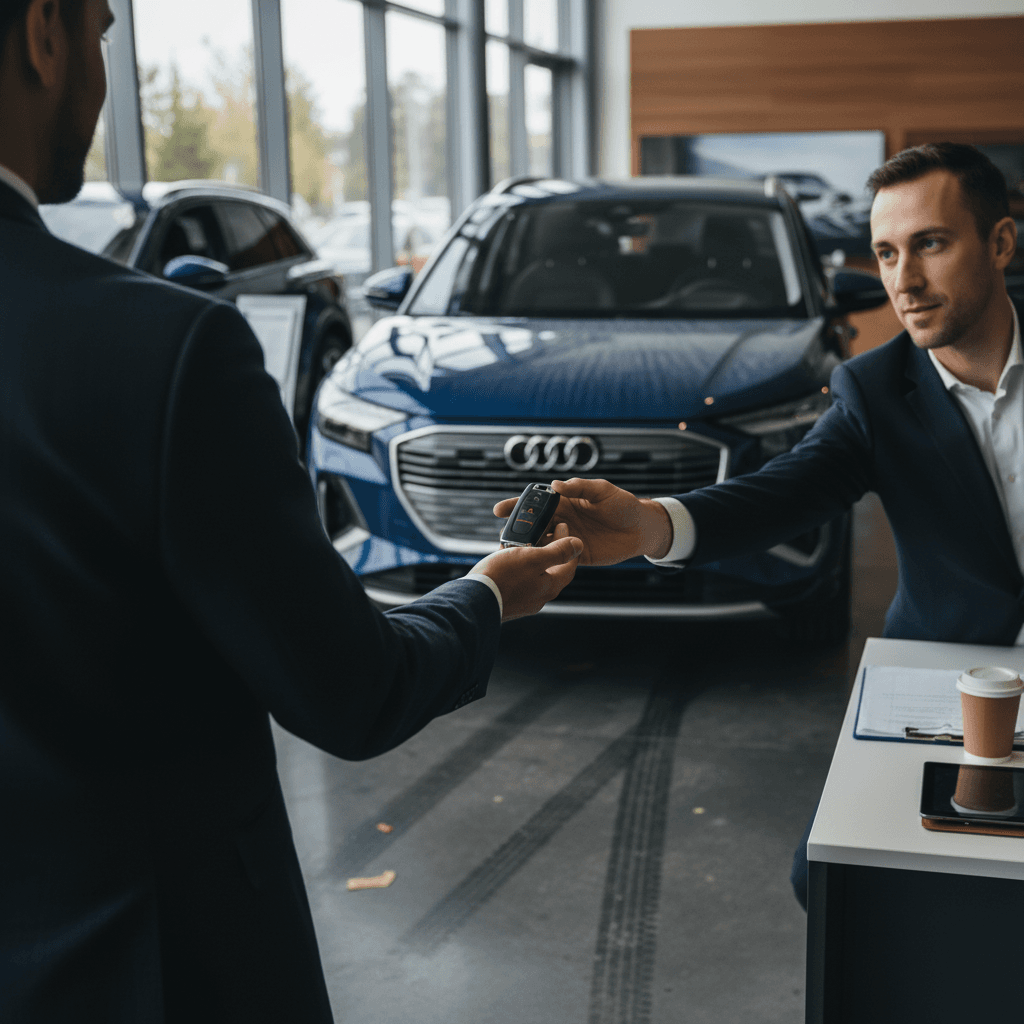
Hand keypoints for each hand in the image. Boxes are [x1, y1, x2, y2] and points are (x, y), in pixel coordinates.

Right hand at [471, 522, 583, 620]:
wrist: (473, 601)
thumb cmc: (502, 578)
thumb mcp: (533, 558)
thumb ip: (557, 552)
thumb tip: (578, 545)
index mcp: (550, 586)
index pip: (569, 564)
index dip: (569, 545)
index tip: (562, 527)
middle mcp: (539, 596)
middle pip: (551, 569)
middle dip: (548, 549)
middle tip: (542, 532)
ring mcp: (523, 600)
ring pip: (532, 573)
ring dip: (529, 557)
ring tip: (520, 542)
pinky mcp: (508, 600)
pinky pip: (517, 579)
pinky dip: (515, 566)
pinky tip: (505, 557)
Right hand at [493, 478, 672, 565]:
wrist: (642, 529)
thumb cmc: (624, 505)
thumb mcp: (603, 491)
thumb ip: (581, 487)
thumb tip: (556, 485)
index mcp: (566, 503)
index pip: (536, 503)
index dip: (517, 505)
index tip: (499, 509)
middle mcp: (563, 521)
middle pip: (534, 525)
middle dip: (517, 529)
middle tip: (502, 534)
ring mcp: (569, 538)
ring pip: (543, 543)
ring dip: (530, 546)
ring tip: (516, 550)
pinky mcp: (578, 555)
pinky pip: (559, 557)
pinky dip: (548, 559)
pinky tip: (537, 562)